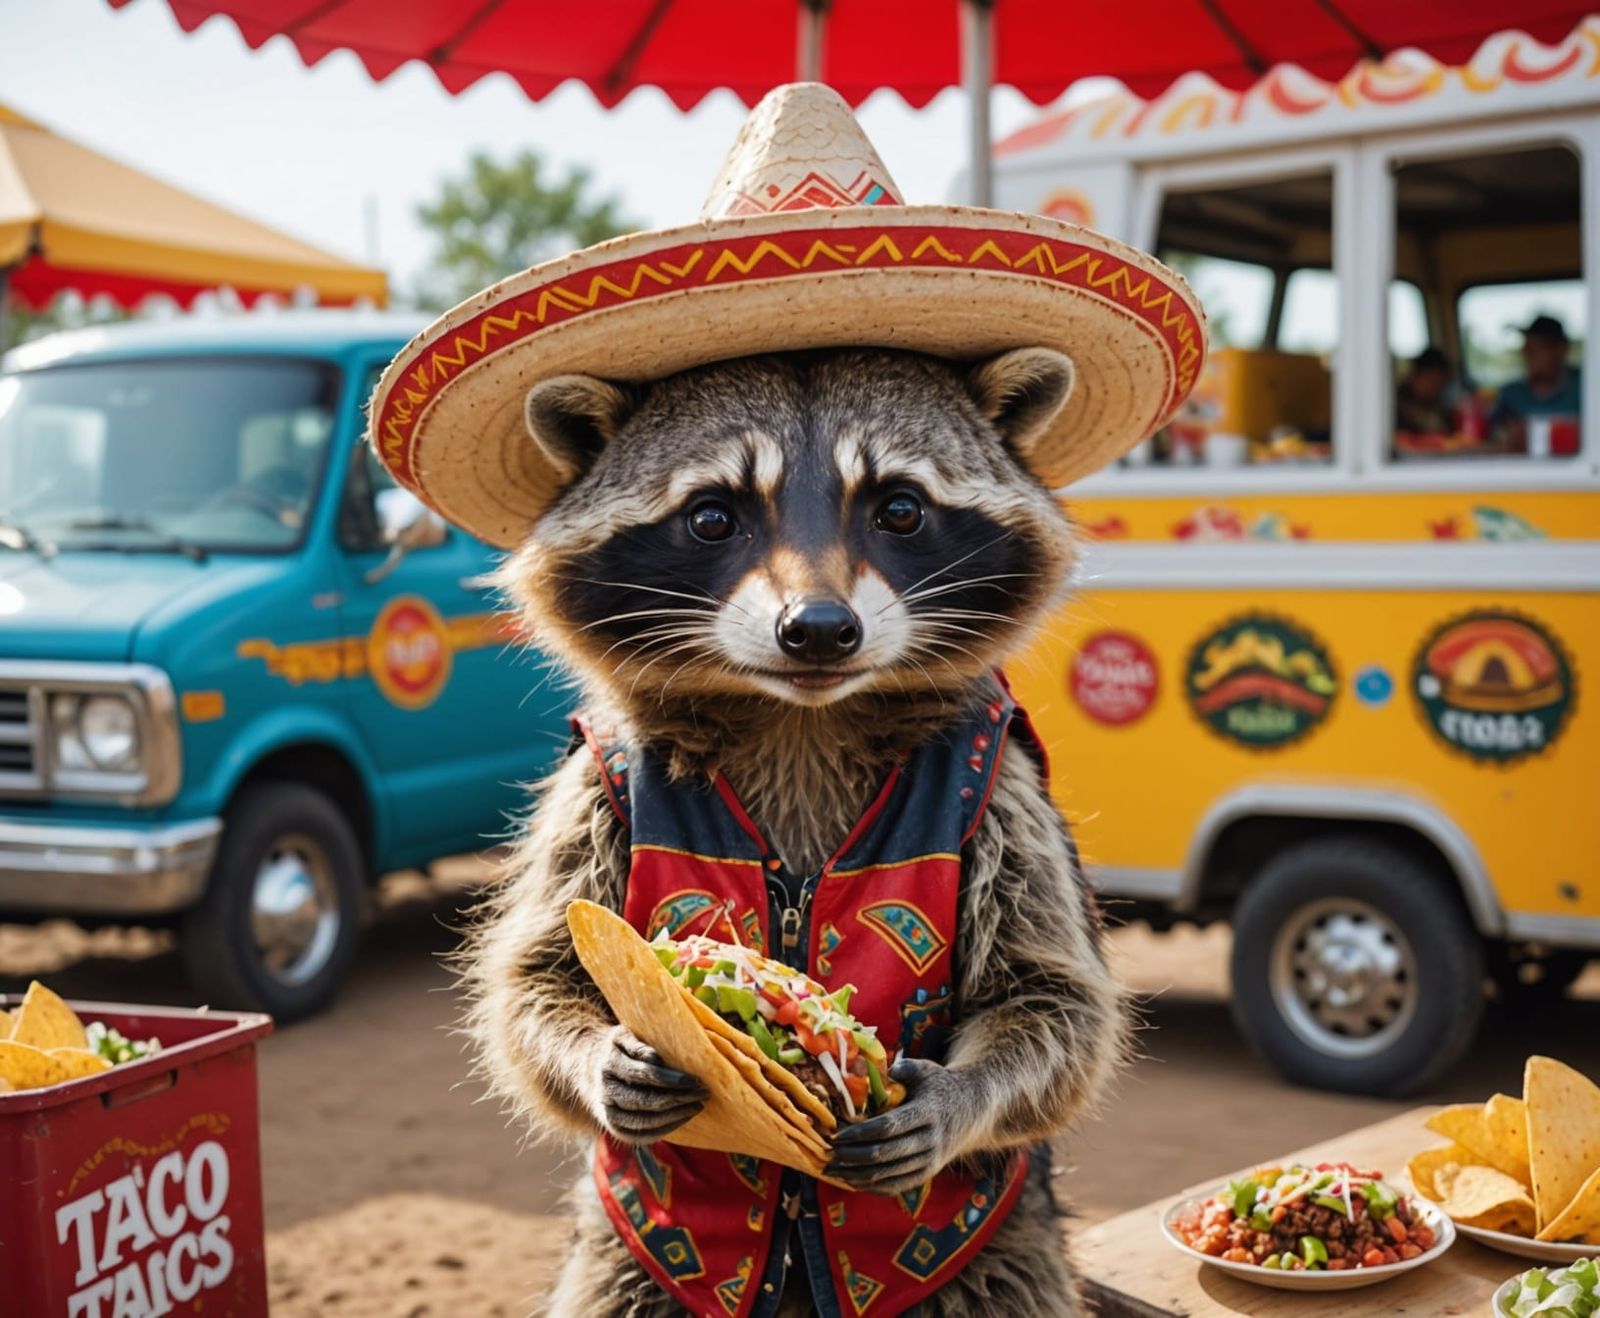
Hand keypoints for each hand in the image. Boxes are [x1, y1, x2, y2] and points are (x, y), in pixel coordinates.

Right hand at [596, 1027, 706, 1143]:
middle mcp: (606, 1091)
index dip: (670, 1079)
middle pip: (645, 1100)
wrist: (591, 1067)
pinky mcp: (615, 1128)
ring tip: (698, 1106)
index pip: (643, 1075)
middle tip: (703, 1093)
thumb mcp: (625, 1036)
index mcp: (609, 1064)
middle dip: (678, 1098)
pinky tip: (684, 1117)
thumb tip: (658, 1058)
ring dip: (675, 1115)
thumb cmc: (620, 1048)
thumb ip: (640, 1045)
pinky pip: (642, 1134)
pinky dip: (666, 1128)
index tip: (694, 1079)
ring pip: (644, 1120)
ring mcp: (609, 1113)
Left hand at [824, 1058, 977, 1194]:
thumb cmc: (939, 1086)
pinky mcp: (927, 1174)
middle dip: (852, 1156)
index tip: (837, 1134)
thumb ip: (906, 1068)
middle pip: (885, 1154)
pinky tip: (851, 1181)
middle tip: (827, 1153)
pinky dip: (872, 1187)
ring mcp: (930, 1161)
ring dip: (857, 1175)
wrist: (971, 1111)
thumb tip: (886, 1070)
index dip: (861, 1133)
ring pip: (888, 1175)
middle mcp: (930, 1141)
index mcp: (928, 1113)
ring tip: (832, 1170)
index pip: (890, 1127)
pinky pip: (896, 1186)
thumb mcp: (928, 1070)